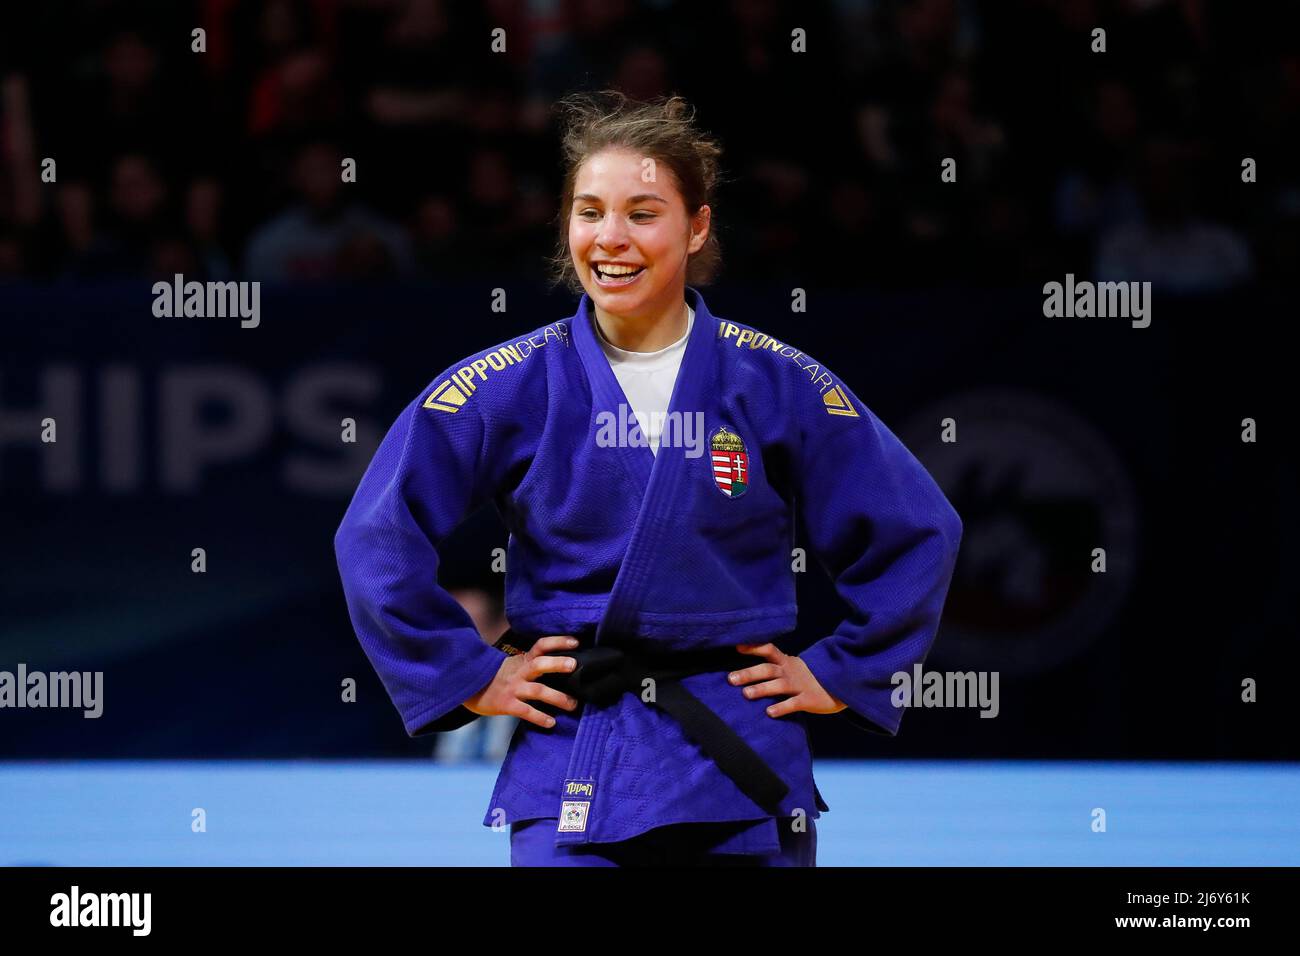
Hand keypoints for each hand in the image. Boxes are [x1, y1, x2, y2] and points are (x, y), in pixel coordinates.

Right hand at [464, 635, 580, 728]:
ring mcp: (513, 688)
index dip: (558, 642)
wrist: (470, 688)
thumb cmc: (500, 677)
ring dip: (557, 697)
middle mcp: (519, 672)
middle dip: (557, 663)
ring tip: (573, 704)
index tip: (576, 642)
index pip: (541, 645)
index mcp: (523, 660)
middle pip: (539, 664)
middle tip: (574, 665)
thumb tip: (565, 665)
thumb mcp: (515, 665)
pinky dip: (539, 717)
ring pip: (537, 690)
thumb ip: (534, 663)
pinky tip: (551, 722)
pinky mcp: (506, 704)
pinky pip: (525, 711)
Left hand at [728, 643, 846, 718]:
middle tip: (731, 679)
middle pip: (768, 669)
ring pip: (778, 685)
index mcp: (787, 662)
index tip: (737, 647)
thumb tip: (749, 673)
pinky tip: (769, 713)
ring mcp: (800, 685)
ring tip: (746, 694)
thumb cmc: (812, 677)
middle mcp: (791, 672)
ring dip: (762, 689)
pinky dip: (781, 708)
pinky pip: (793, 703)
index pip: (768, 650)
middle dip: (749, 673)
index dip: (753, 647)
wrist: (843, 683)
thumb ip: (777, 668)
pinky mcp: (809, 699)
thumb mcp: (795, 667)